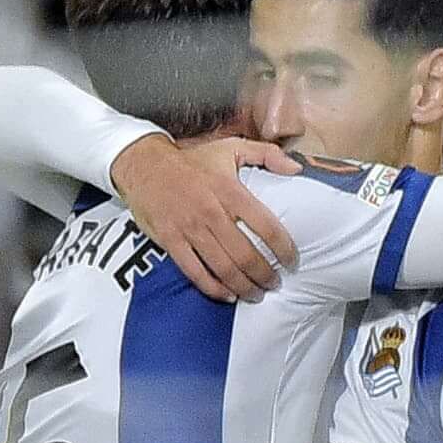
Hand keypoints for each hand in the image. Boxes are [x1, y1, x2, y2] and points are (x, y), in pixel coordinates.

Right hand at [112, 130, 302, 304]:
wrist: (144, 165)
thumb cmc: (193, 160)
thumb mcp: (232, 147)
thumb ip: (268, 154)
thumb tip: (297, 168)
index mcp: (230, 190)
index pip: (266, 226)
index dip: (284, 249)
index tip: (292, 261)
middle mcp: (211, 212)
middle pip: (245, 255)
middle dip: (265, 275)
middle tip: (275, 283)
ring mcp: (190, 229)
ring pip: (223, 268)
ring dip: (244, 287)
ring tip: (257, 294)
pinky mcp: (170, 241)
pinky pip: (195, 272)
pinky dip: (214, 289)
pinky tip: (228, 295)